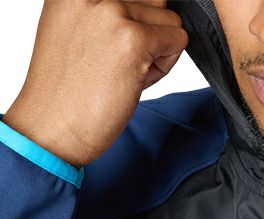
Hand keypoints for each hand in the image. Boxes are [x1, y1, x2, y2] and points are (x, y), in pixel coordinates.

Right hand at [2, 0, 187, 167]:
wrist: (51, 128)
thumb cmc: (67, 92)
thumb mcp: (83, 35)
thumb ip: (112, 15)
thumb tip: (154, 8)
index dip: (137, 24)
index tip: (117, 46)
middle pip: (156, 4)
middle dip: (150, 37)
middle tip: (121, 64)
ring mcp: (112, 13)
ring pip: (171, 22)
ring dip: (159, 51)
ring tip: (126, 72)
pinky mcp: (132, 38)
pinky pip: (178, 40)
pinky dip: (166, 65)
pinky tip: (135, 80)